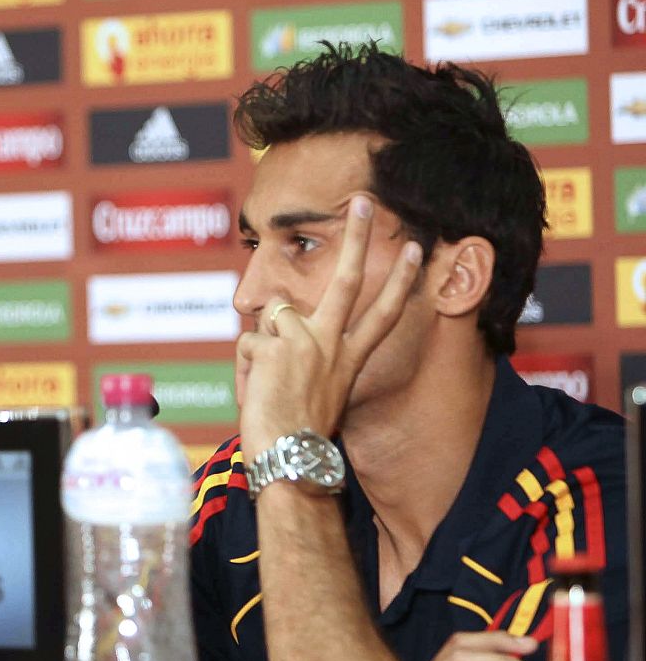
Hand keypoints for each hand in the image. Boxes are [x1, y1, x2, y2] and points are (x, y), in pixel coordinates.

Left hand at [236, 195, 422, 457]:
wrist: (290, 459)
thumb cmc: (299, 434)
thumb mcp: (314, 389)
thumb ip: (305, 354)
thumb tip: (277, 323)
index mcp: (349, 359)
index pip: (382, 314)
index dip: (401, 282)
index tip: (416, 251)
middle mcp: (331, 344)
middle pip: (347, 281)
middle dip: (358, 238)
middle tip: (364, 200)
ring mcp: (304, 341)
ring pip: (273, 314)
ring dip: (261, 347)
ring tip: (267, 387)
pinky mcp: (275, 345)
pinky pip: (247, 344)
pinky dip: (243, 370)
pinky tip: (254, 395)